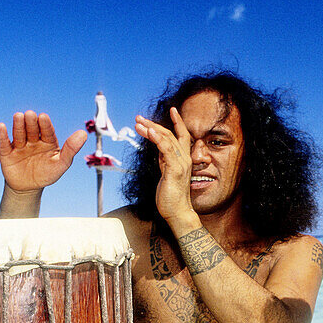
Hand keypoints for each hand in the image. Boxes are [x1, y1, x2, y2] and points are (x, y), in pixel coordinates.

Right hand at [0, 111, 86, 192]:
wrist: (28, 188)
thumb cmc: (47, 174)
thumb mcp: (61, 164)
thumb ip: (71, 149)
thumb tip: (83, 133)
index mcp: (47, 141)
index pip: (46, 131)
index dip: (45, 124)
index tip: (43, 117)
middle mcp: (33, 140)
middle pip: (31, 129)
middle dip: (31, 122)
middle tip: (30, 115)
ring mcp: (19, 145)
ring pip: (19, 134)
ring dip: (18, 126)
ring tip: (18, 116)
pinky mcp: (6, 153)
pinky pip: (4, 143)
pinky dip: (2, 136)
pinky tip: (1, 126)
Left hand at [135, 108, 192, 224]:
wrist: (178, 212)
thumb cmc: (171, 196)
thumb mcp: (167, 174)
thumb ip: (165, 161)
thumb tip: (159, 150)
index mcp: (182, 159)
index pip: (182, 136)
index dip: (178, 122)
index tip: (173, 109)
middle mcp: (184, 159)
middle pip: (170, 134)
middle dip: (153, 124)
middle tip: (138, 118)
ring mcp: (181, 164)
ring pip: (167, 139)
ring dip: (152, 129)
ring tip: (138, 124)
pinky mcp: (175, 170)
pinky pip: (166, 150)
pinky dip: (158, 139)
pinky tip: (149, 132)